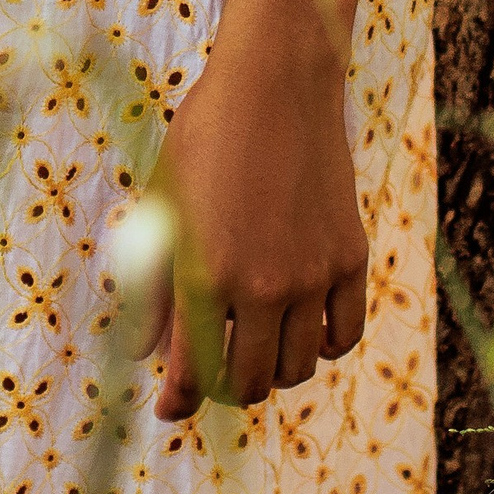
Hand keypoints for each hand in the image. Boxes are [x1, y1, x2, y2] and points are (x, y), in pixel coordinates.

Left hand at [134, 36, 369, 419]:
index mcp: (206, 275)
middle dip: (224, 388)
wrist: (275, 83)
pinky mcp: (351, 259)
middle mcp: (263, 286)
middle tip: (212, 374)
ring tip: (253, 348)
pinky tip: (302, 331)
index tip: (169, 410)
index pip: (192, 375)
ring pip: (296, 368)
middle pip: (248, 382)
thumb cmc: (205, 139)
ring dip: (272, 371)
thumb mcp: (163, 207)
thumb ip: (151, 285)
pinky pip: (342, 335)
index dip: (177, 402)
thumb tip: (143, 353)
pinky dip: (322, 346)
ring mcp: (314, 276)